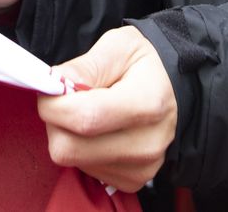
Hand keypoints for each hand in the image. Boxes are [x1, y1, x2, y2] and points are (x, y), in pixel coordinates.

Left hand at [38, 26, 177, 191]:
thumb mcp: (119, 47)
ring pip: (72, 160)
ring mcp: (141, 167)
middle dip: (55, 121)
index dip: (53, 104)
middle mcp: (146, 143)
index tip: (50, 88)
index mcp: (147, 103)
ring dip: (69, 135)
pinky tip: (100, 130)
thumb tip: (52, 83)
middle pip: (69, 148)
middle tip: (65, 100)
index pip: (83, 117)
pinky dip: (82, 149)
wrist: (177, 90)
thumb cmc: (148, 65)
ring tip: (89, 112)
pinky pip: (85, 170)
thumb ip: (84, 65)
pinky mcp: (132, 180)